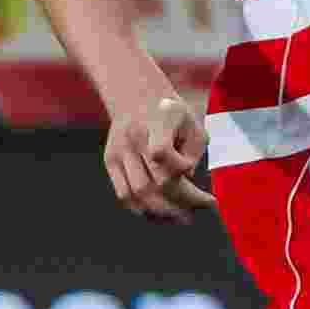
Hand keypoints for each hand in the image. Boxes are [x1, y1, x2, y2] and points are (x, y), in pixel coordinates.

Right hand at [103, 88, 216, 219]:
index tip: (198, 176)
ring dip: (162, 211)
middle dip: (180, 201)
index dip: (181, 168)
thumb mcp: (192, 122)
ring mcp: (118, 151)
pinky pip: (124, 195)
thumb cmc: (172, 113)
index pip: (161, 152)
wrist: (134, 92)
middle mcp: (133, 137)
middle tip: (199, 209)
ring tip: (182, 216)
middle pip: (152, 182)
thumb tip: (187, 179)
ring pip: (138, 194)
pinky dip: (143, 209)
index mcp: (156, 122)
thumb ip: (195, 151)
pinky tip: (162, 212)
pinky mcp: (110, 160)